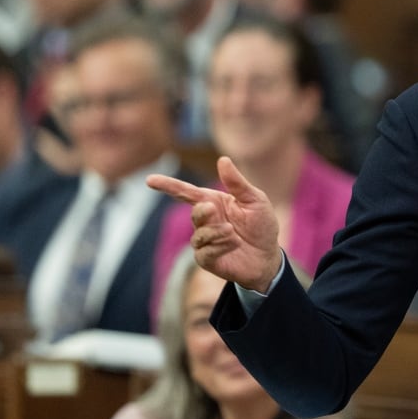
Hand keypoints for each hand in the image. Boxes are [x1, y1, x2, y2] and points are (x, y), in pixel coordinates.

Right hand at [147, 156, 282, 290]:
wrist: (268, 257)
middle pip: (195, 213)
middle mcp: (206, 221)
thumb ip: (237, 183)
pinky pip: (205, 252)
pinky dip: (220, 246)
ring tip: (234, 234)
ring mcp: (204, 241)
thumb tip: (223, 160)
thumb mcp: (255, 200)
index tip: (149, 180)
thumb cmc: (261, 226)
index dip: (168, 186)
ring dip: (217, 232)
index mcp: (214, 202)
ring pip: (199, 235)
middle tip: (214, 210)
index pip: (186, 192)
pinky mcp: (207, 259)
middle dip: (203, 211)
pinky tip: (233, 244)